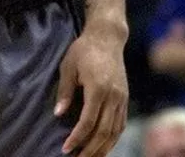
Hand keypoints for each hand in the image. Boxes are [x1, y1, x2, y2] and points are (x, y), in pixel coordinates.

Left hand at [55, 25, 127, 156]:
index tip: (66, 148)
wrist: (107, 38)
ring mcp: (122, 99)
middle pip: (103, 132)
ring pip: (115, 132)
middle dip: (90, 149)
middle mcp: (113, 97)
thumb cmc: (83, 50)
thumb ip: (65, 91)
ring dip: (103, 148)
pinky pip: (120, 124)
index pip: (88, 122)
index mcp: (98, 89)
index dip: (77, 138)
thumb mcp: (68, 66)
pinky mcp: (125, 99)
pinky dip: (112, 138)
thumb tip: (58, 114)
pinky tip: (103, 145)